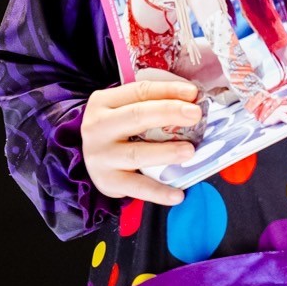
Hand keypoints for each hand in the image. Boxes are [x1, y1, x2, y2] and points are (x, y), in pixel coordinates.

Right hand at [82, 70, 202, 205]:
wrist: (91, 158)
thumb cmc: (117, 129)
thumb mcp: (125, 109)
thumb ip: (153, 103)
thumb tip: (192, 100)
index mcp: (103, 102)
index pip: (139, 91)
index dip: (168, 90)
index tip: (193, 93)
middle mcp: (98, 127)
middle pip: (137, 116)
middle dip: (169, 113)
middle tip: (195, 114)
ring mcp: (100, 156)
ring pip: (137, 153)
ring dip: (166, 152)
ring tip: (190, 151)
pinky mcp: (107, 181)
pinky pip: (136, 187)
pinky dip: (158, 192)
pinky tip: (178, 195)